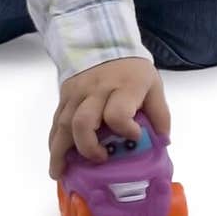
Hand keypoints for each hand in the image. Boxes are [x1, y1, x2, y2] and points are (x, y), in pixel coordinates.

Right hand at [48, 57, 170, 178]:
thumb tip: (162, 142)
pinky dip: (54, 142)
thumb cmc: (132, 70)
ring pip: (63, 124)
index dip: (125, 130)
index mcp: (124, 87)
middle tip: (99, 160)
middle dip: (88, 148)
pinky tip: (57, 159)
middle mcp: (96, 90)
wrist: (103, 42)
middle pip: (82, 123)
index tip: (134, 136)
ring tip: (60, 173)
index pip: (117, 114)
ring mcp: (77, 93)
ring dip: (60, 151)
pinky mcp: (64, 95)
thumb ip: (160, 114)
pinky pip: (55, 121)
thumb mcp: (153, 86)